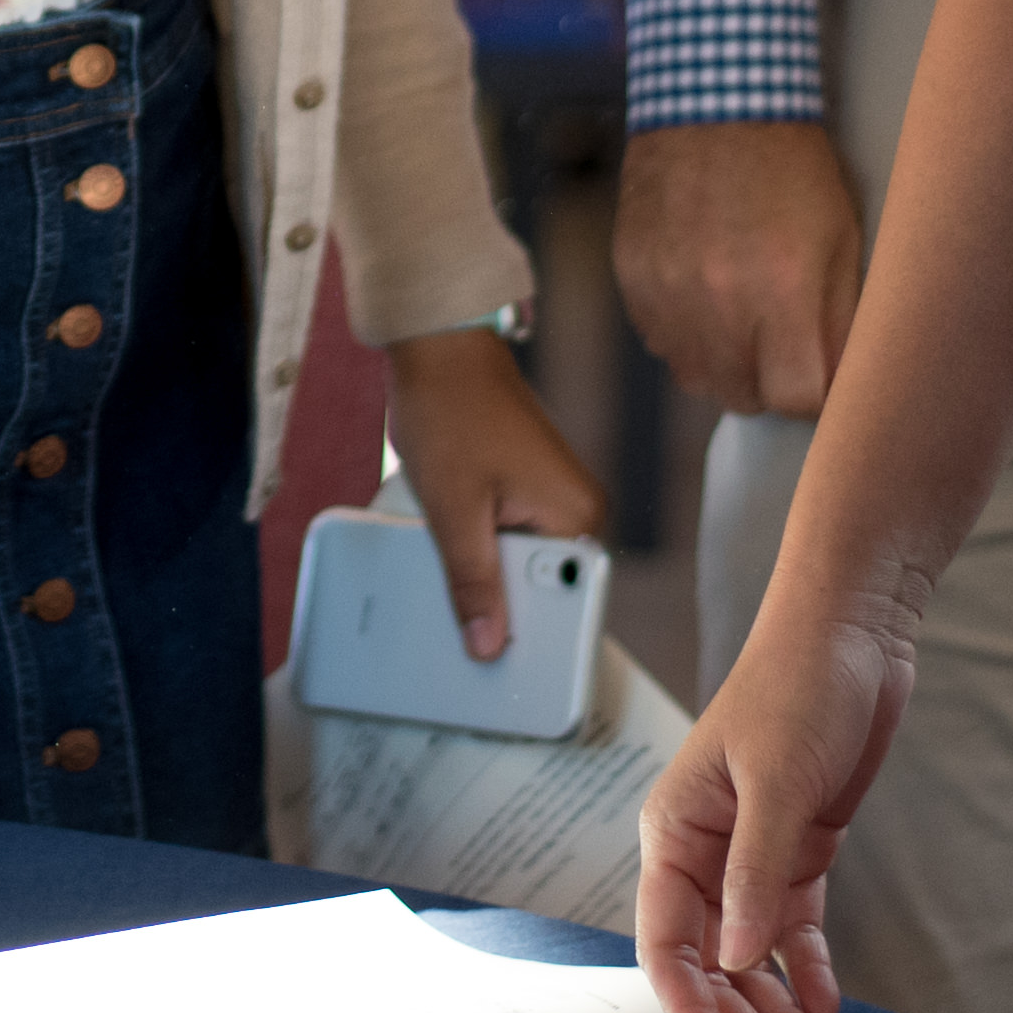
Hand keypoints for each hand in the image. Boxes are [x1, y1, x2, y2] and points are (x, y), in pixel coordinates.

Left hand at [381, 326, 601, 658]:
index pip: (567, 601)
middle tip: (455, 628)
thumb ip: (474, 581)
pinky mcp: (526, 490)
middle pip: (541, 588)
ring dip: (482, 576)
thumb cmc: (450, 410)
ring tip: (445, 577)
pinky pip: (507, 540)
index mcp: (575, 516)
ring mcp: (551, 498)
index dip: (530, 635)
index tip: (494, 663)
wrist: (438, 349)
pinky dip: (477, 550)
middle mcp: (575, 509)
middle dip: (498, 605)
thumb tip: (488, 644)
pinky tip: (446, 548)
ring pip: (518, 566)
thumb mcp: (454, 510)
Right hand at [614, 120, 860, 416]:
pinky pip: (661, 343)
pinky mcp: (633, 277)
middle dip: (771, 382)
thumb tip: (843, 382)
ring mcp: (667, 292)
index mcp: (782, 290)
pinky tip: (704, 292)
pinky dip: (686, 334)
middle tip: (784, 341)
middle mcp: (718, 301)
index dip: (814, 396)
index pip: (796, 399)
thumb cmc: (789, 168)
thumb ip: (842, 318)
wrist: (712, 103)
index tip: (819, 376)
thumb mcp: (841, 237)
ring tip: (743, 316)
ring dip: (726, 365)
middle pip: (745, 398)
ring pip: (698, 380)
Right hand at [632, 551, 926, 1012]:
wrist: (852, 633)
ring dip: (774, 1007)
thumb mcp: (775, 782)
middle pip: (709, 961)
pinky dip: (805, 970)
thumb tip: (734, 962)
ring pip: (750, 954)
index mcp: (673, 832)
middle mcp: (703, 852)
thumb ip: (754, 875)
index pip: (665, 942)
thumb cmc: (796, 686)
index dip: (689, 1008)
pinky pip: (791, 928)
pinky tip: (823, 1008)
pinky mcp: (797, 851)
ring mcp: (750, 855)